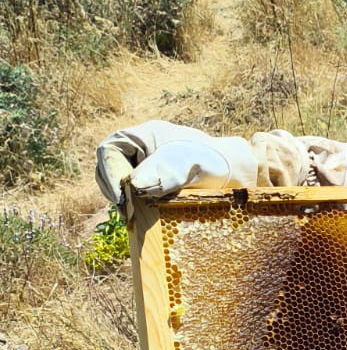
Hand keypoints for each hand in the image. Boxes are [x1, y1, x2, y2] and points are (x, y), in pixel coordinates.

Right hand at [95, 121, 258, 211]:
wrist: (233, 170)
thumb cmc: (212, 162)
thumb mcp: (188, 167)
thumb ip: (162, 173)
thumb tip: (134, 185)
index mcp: (145, 135)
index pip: (110, 149)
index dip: (109, 172)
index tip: (120, 196)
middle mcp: (140, 147)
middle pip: (109, 165)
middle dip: (112, 188)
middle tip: (125, 210)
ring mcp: (144, 162)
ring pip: (117, 179)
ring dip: (120, 197)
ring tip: (132, 214)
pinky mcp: (149, 179)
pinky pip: (130, 189)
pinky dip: (131, 202)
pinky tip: (138, 214)